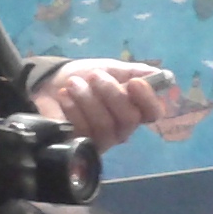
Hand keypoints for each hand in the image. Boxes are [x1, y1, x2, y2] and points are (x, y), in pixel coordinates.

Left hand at [34, 59, 165, 151]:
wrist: (51, 83)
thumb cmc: (86, 78)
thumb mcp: (110, 68)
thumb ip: (133, 71)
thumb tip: (161, 75)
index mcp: (134, 108)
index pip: (152, 113)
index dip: (147, 99)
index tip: (134, 82)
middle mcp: (121, 129)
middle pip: (129, 119)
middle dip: (112, 93)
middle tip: (94, 76)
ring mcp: (101, 140)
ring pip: (105, 125)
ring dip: (88, 99)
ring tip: (73, 83)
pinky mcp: (79, 145)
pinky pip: (83, 131)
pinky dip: (73, 108)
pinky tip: (64, 96)